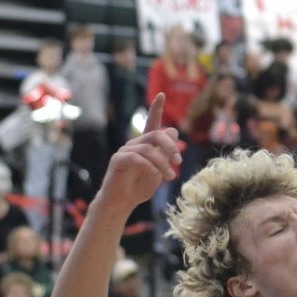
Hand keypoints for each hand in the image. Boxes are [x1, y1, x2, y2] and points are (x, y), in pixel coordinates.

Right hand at [100, 94, 180, 211]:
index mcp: (145, 144)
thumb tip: (172, 130)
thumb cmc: (141, 185)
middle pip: (156, 134)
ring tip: (171, 176)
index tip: (161, 94)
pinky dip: (150, 166)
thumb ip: (166, 153)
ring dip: (163, 162)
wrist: (123, 202)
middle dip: (171, 147)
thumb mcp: (160, 169)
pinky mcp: (118, 160)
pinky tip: (156, 175)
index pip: (151, 122)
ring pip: (149, 148)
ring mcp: (124, 151)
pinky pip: (136, 158)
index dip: (156, 108)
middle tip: (179, 162)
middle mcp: (134, 144)